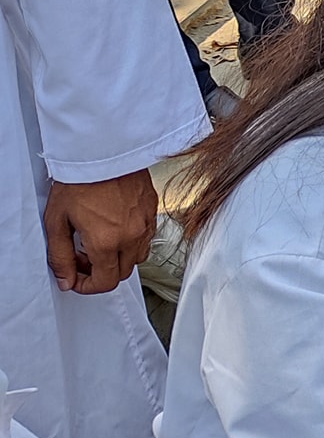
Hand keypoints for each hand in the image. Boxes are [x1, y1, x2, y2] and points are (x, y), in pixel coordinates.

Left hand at [44, 169, 158, 294]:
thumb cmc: (80, 180)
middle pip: (122, 273)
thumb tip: (65, 279)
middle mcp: (131, 236)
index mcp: (106, 241)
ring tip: (100, 242)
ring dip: (119, 258)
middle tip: (82, 257)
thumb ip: (60, 257)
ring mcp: (145, 223)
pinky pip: (147, 237)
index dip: (88, 287)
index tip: (77, 279)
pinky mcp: (153, 210)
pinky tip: (115, 226)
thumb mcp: (57, 221)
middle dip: (101, 272)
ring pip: (138, 257)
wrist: (102, 150)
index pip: (105, 283)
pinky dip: (131, 241)